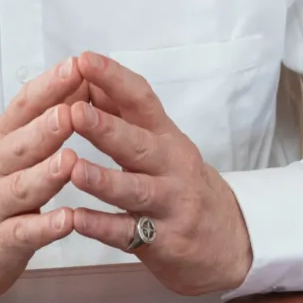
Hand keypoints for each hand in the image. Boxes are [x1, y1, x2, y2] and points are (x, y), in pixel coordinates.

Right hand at [0, 59, 88, 301]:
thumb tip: (79, 84)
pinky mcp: (0, 242)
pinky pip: (24, 233)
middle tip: (71, 112)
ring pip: (23, 187)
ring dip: (46, 174)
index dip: (49, 87)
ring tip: (70, 161)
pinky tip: (67, 220)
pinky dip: (46, 227)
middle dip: (46, 128)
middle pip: (21, 145)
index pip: (23, 108)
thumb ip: (36, 123)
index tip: (76, 66)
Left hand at [64, 51, 254, 294]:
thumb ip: (125, 116)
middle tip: (75, 112)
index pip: (143, 100)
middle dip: (106, 128)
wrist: (229, 242)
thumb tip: (90, 78)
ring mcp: (170, 205)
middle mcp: (172, 167)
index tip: (84, 60)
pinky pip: (128, 234)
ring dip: (103, 180)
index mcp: (168, 137)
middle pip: (139, 144)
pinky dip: (101, 227)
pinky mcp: (164, 241)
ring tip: (73, 169)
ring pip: (135, 190)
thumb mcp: (163, 146)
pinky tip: (75, 219)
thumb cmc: (182, 185)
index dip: (114, 79)